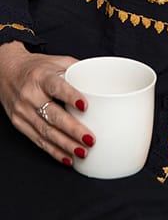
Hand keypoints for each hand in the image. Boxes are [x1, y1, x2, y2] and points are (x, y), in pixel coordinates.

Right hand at [0, 41, 94, 165]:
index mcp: (42, 76)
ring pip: (46, 132)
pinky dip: (54, 151)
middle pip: (52, 115)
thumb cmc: (37, 67)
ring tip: (83, 152)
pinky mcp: (19, 123)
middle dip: (72, 130)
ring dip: (66, 145)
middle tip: (90, 139)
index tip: (85, 106)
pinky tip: (67, 158)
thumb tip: (106, 82)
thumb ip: (79, 71)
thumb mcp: (57, 62)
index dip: (71, 96)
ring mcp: (23, 110)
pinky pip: (38, 140)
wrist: (6, 72)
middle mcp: (30, 94)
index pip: (57, 86)